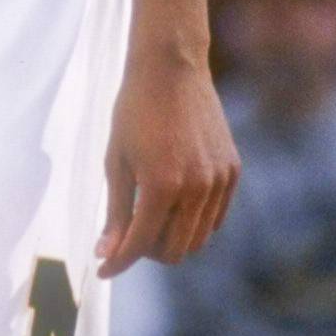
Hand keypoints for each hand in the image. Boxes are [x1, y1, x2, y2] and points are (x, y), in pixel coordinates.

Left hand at [97, 51, 239, 277]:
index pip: (139, 244)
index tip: (103, 269)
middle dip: (146, 252)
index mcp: (162, 185)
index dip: (117, 263)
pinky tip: (174, 204)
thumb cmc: (136, 109)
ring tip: (149, 218)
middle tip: (127, 237)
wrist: (172, 66)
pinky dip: (194, 222)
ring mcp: (219, 180)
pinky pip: (215, 217)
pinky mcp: (232, 170)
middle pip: (174, 251)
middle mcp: (196, 187)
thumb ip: (116, 212)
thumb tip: (107, 254)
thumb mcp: (116, 160)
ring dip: (171, 239)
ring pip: (198, 239)